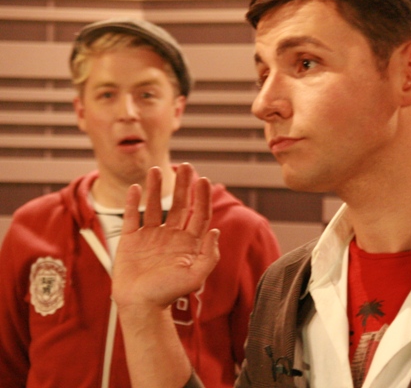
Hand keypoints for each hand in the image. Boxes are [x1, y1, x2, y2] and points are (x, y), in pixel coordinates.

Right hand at [112, 163, 219, 309]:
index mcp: (188, 243)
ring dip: (157, 188)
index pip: (199, 214)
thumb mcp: (195, 277)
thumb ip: (209, 255)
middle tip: (185, 166)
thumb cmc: (168, 294)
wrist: (140, 307)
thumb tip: (216, 230)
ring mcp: (150, 237)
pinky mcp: (131, 241)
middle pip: (179, 205)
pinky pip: (132, 217)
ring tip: (157, 170)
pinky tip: (136, 188)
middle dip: (183, 185)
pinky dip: (133, 202)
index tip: (202, 180)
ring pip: (154, 206)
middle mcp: (171, 236)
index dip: (202, 197)